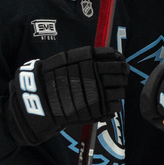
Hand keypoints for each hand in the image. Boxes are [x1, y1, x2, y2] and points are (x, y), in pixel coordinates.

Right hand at [5, 46, 128, 145]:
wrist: (41, 97)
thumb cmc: (54, 77)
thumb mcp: (68, 58)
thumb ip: (90, 56)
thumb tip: (114, 56)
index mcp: (89, 60)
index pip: (115, 58)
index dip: (121, 62)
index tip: (122, 65)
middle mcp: (94, 74)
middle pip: (120, 74)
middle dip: (123, 76)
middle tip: (121, 79)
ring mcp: (96, 92)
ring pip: (120, 90)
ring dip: (120, 90)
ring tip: (115, 92)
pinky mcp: (96, 109)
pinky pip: (115, 106)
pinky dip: (115, 104)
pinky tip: (110, 103)